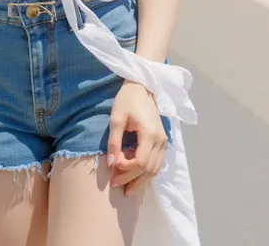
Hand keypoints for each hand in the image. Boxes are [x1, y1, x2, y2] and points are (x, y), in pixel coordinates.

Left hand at [107, 81, 167, 196]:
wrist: (142, 87)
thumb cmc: (127, 99)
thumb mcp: (116, 118)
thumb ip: (114, 141)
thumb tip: (111, 164)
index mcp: (150, 134)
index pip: (140, 162)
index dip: (126, 168)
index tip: (113, 165)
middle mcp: (160, 140)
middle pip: (148, 169)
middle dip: (131, 179)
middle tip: (115, 184)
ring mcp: (164, 142)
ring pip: (155, 169)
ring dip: (140, 180)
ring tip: (125, 188)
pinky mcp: (162, 141)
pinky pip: (157, 163)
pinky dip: (146, 172)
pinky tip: (135, 177)